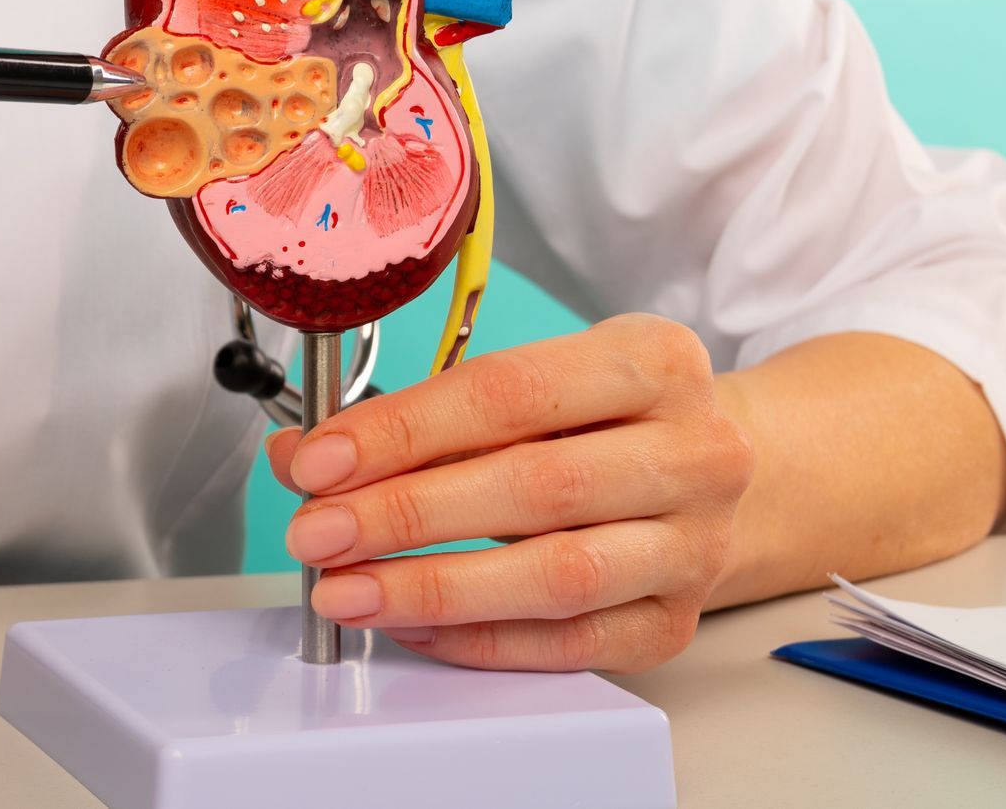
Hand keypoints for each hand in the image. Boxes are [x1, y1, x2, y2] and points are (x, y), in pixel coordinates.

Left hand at [266, 314, 752, 671]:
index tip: (319, 461)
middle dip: (406, 514)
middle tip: (317, 532)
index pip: (509, 393)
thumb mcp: (528, 383)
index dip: (403, 431)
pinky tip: (410, 626)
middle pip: (536, 487)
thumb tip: (302, 455)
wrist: (703, 476)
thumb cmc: (600, 419)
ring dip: (434, 588)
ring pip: (557, 575)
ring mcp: (695, 544)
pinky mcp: (678, 621)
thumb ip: (417, 415)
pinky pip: (569, 644)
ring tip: (347, 591)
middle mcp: (693, 451)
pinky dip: (478, 639)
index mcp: (653, 361)